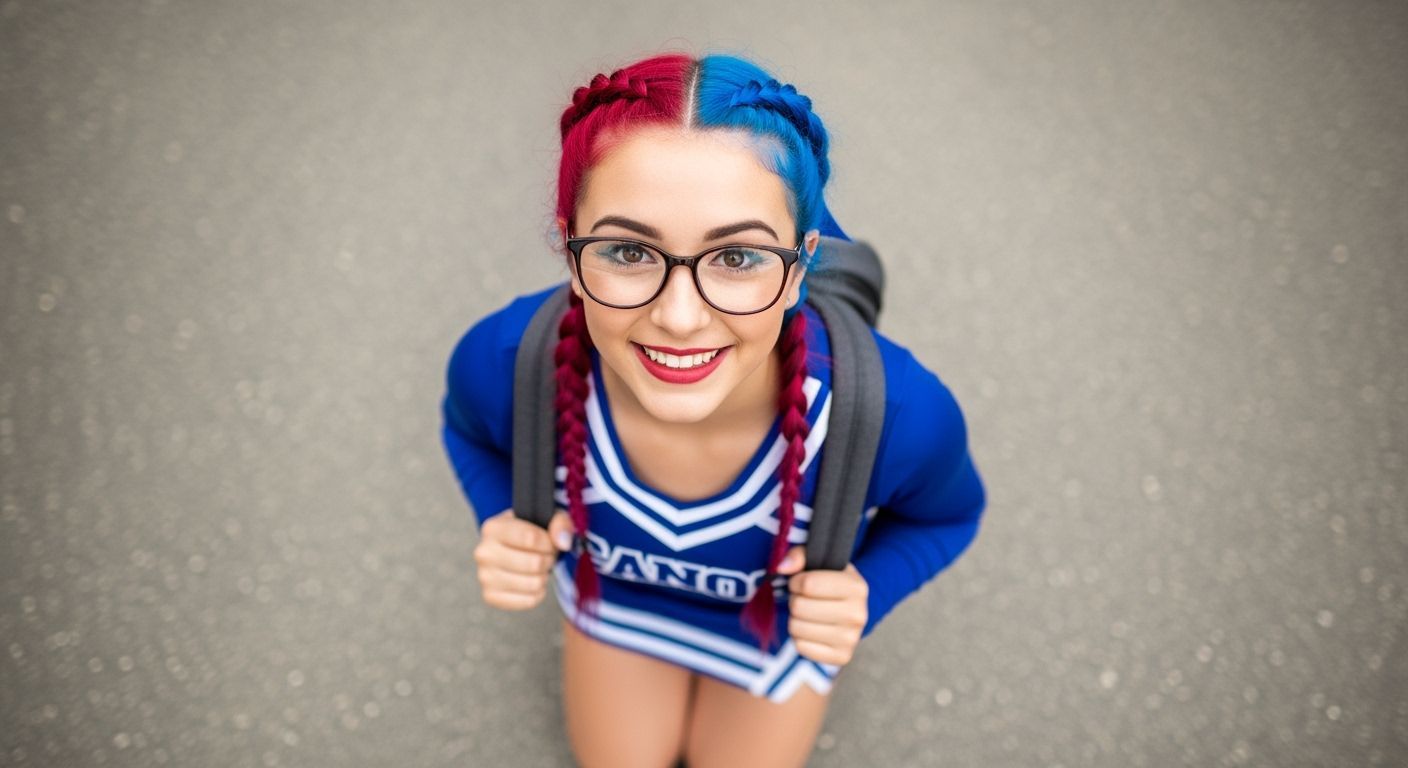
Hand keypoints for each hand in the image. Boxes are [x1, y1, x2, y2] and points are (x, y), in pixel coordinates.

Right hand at [473, 508, 574, 610]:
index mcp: (493, 528)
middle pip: (534, 563)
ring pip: (533, 583)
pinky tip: (532, 581)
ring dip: (544, 576)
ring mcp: (484, 577)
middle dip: (548, 560)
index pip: (531, 538)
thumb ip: (559, 523)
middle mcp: (483, 552)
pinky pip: (528, 601)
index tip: (549, 542)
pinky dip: (538, 593)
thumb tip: (563, 542)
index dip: (549, 543)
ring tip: (539, 569)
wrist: (512, 549)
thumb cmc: (530, 533)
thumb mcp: (547, 518)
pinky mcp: (490, 597)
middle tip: (545, 557)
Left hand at [775, 546, 868, 665]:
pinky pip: (801, 647)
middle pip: (799, 607)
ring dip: (795, 619)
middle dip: (795, 600)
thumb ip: (799, 555)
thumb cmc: (828, 583)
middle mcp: (859, 614)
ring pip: (797, 628)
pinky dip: (799, 638)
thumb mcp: (818, 562)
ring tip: (807, 613)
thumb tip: (782, 567)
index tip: (800, 582)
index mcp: (857, 587)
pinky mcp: (841, 657)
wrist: (848, 611)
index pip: (808, 584)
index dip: (796, 581)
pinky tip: (811, 629)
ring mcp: (851, 638)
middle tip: (803, 599)